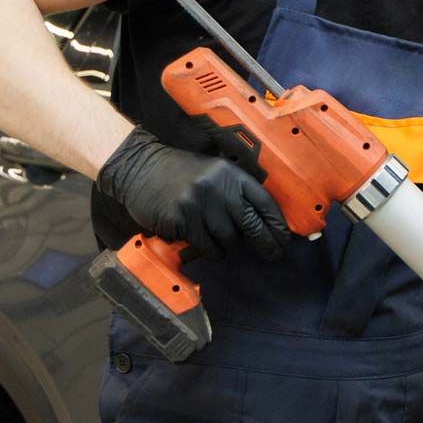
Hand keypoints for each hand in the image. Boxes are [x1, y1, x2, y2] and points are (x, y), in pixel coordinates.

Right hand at [95, 126, 289, 259]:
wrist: (138, 168)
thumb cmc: (179, 174)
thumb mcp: (211, 172)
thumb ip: (234, 191)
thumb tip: (261, 223)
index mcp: (229, 173)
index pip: (263, 201)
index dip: (277, 222)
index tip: (284, 238)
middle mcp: (217, 187)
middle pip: (251, 224)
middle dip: (266, 243)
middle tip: (273, 254)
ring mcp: (199, 203)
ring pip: (229, 240)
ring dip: (228, 247)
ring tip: (221, 242)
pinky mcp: (182, 219)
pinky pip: (207, 247)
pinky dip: (209, 250)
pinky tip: (204, 244)